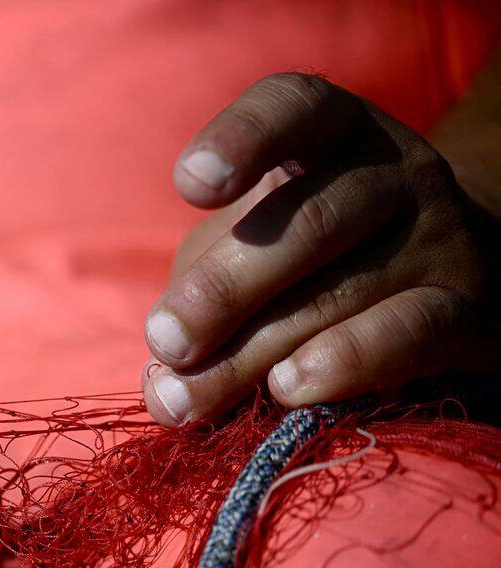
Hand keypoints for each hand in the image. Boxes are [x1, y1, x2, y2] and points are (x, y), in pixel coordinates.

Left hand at [143, 72, 500, 425]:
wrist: (456, 279)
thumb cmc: (317, 261)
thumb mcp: (251, 249)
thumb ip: (200, 298)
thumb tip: (162, 388)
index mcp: (333, 132)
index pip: (295, 107)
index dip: (242, 138)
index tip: (189, 186)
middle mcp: (396, 172)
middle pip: (306, 223)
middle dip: (221, 292)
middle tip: (165, 341)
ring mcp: (441, 237)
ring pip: (341, 289)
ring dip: (251, 352)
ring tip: (189, 396)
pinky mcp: (469, 309)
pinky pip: (406, 334)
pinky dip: (341, 363)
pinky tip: (285, 387)